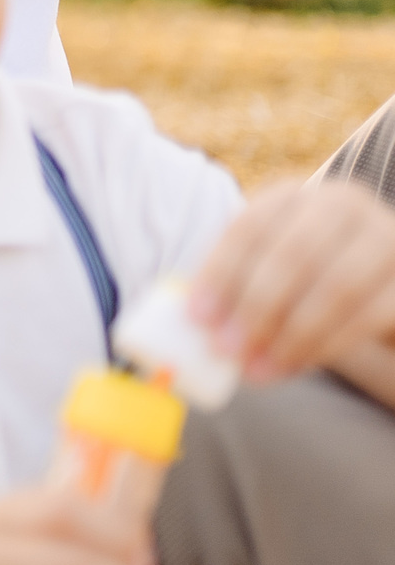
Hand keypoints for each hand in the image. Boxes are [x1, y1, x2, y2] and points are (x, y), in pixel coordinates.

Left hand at [191, 179, 394, 381]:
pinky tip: (296, 366)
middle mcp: (342, 205)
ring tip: (258, 369)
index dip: (221, 273)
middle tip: (227, 349)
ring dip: (291, 334)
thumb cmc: (305, 279)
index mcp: (293, 196)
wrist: (377, 288)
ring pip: (336, 286)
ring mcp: (385, 237)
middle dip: (256, 307)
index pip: (250, 226)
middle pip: (294, 253)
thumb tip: (190, 323)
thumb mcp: (267, 268)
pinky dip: (328, 345)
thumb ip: (233, 286)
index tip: (197, 318)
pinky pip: (369, 314)